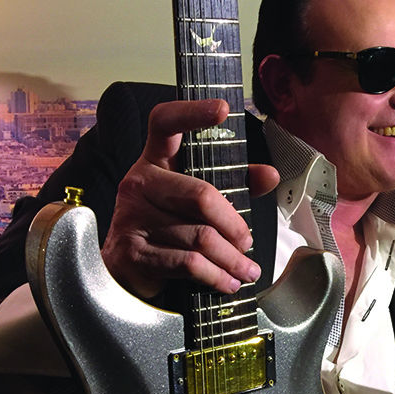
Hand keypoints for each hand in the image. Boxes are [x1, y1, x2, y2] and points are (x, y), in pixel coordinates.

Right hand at [101, 99, 279, 298]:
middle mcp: (141, 182)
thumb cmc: (167, 228)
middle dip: (234, 225)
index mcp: (156, 161)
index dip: (192, 112)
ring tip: (247, 270)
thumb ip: (234, 185)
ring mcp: (133, 216)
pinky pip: (187, 263)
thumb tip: (270, 175)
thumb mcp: (197, 203)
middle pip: (201, 195)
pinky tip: (228, 282)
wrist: (124, 271)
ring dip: (231, 259)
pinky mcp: (133, 251)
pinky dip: (216, 276)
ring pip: (200, 237)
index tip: (223, 110)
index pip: (166, 123)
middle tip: (248, 242)